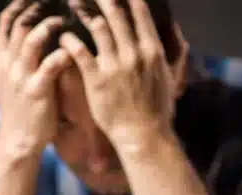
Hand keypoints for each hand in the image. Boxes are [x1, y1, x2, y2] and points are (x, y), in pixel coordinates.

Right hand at [0, 1, 71, 155]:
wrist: (17, 141)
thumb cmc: (18, 109)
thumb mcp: (4, 80)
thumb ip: (8, 57)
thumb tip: (14, 35)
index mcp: (1, 59)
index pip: (6, 21)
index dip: (21, 5)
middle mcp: (8, 64)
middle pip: (19, 23)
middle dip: (38, 9)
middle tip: (55, 4)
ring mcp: (21, 77)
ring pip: (31, 38)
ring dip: (49, 25)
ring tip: (63, 21)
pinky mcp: (36, 91)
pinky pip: (50, 64)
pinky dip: (63, 53)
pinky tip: (72, 49)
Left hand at [58, 0, 188, 152]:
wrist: (143, 135)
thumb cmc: (157, 109)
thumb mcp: (171, 77)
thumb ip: (173, 53)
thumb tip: (177, 32)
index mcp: (152, 50)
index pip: (140, 13)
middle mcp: (134, 53)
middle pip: (116, 14)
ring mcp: (115, 65)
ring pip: (98, 27)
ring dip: (85, 13)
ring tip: (74, 4)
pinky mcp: (96, 78)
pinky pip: (80, 51)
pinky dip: (70, 40)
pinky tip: (65, 37)